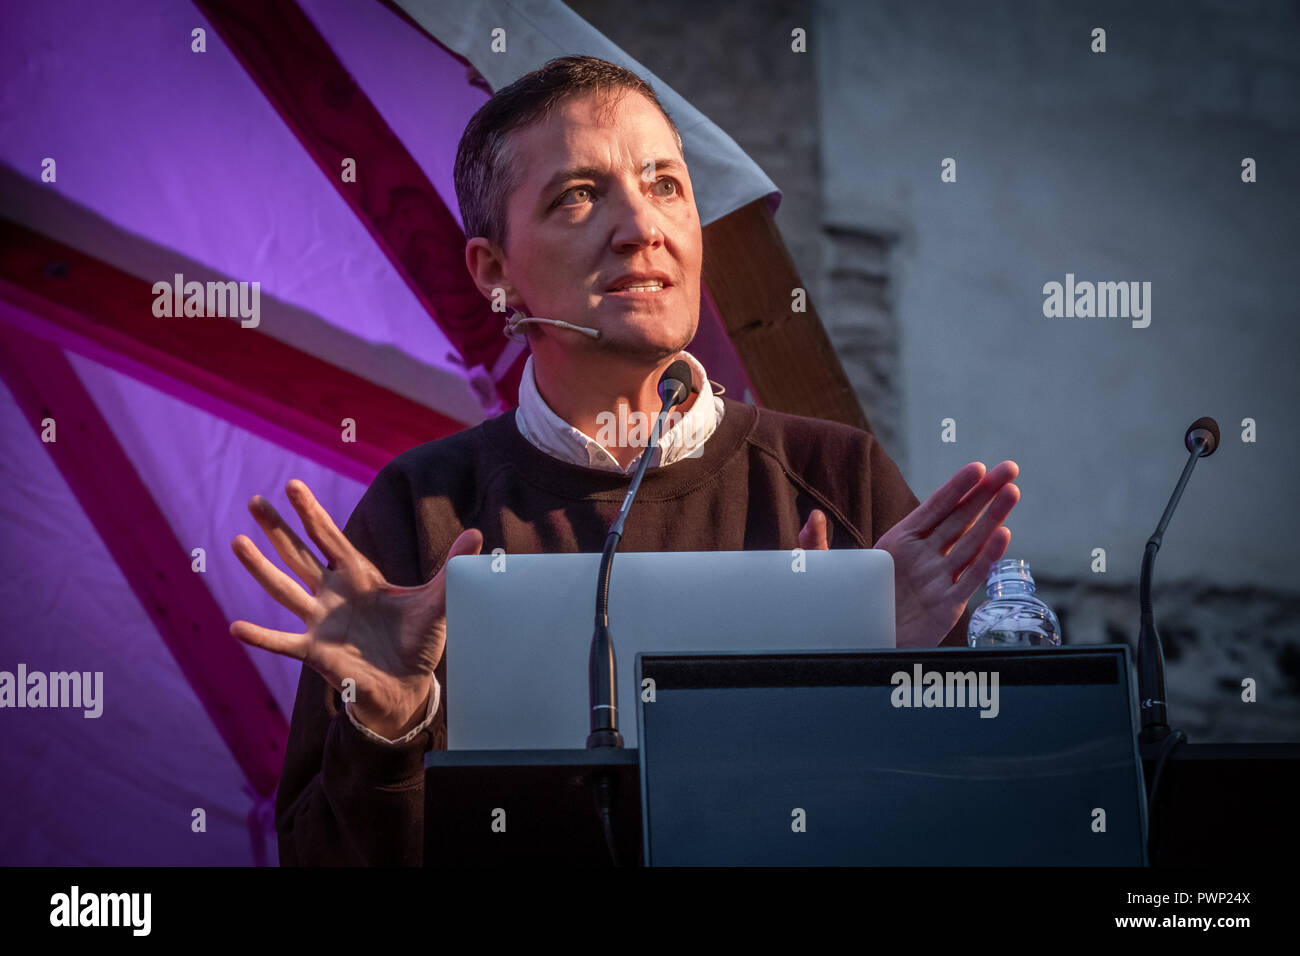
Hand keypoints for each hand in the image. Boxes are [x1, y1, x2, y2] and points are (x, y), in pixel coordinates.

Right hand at [229, 479, 481, 737]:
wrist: (408, 686)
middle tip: (254, 501)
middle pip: (299, 555)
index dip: (313, 513)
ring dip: (260, 568)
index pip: (331, 538)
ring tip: (236, 542)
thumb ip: (452, 567)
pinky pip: (282, 643)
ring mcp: (320, 623)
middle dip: (278, 529)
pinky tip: (235, 627)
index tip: (293, 485)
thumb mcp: (439, 601)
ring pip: (284, 589)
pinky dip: (261, 636)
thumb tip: (478, 533)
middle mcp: (334, 596)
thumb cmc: (418, 641)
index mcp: (360, 578)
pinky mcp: (316, 654)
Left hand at [796, 461, 1019, 647]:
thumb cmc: (846, 607)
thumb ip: (818, 545)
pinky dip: (987, 558)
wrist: (858, 646)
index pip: (933, 509)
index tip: (977, 468)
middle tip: (1010, 468)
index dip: (956, 488)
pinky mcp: (947, 605)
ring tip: (1012, 492)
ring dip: (993, 518)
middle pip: (960, 519)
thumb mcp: (826, 574)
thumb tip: (812, 516)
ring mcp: (938, 579)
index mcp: (898, 542)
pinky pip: (970, 578)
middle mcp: (924, 557)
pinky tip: (1003, 536)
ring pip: (971, 543)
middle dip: (986, 494)